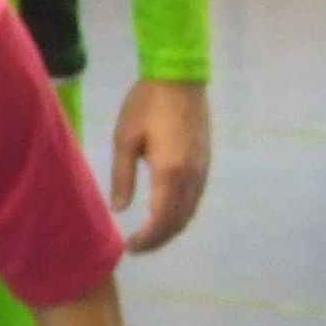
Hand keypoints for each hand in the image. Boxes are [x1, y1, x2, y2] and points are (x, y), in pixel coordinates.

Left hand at [110, 78, 212, 251]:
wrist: (180, 78)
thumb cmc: (146, 105)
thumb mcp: (125, 139)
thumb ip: (123, 176)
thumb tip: (119, 209)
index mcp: (170, 173)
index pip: (161, 219)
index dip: (147, 239)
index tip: (129, 247)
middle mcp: (192, 177)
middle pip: (179, 221)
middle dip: (158, 239)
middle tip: (136, 247)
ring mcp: (203, 170)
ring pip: (190, 212)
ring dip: (170, 228)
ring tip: (148, 234)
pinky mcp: (206, 162)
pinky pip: (195, 198)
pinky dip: (180, 213)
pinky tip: (164, 213)